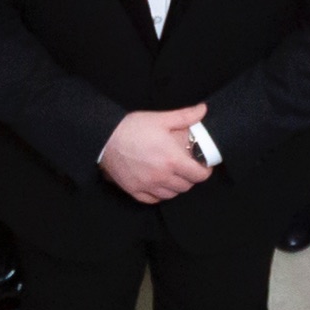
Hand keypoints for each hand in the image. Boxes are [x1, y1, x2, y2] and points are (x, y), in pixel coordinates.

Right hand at [99, 104, 213, 203]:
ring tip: (173, 174)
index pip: (198, 176)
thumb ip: (185, 116)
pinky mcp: (135, 190)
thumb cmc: (132, 127)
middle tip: (187, 167)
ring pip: (171, 194)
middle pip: (186, 186)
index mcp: (172, 160)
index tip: (203, 166)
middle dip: (190, 177)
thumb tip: (203, 110)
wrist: (105, 138)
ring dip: (176, 186)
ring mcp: (148, 186)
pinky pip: (154, 199)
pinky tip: (158, 182)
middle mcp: (162, 177)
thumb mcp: (160, 119)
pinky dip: (159, 193)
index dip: (204, 171)